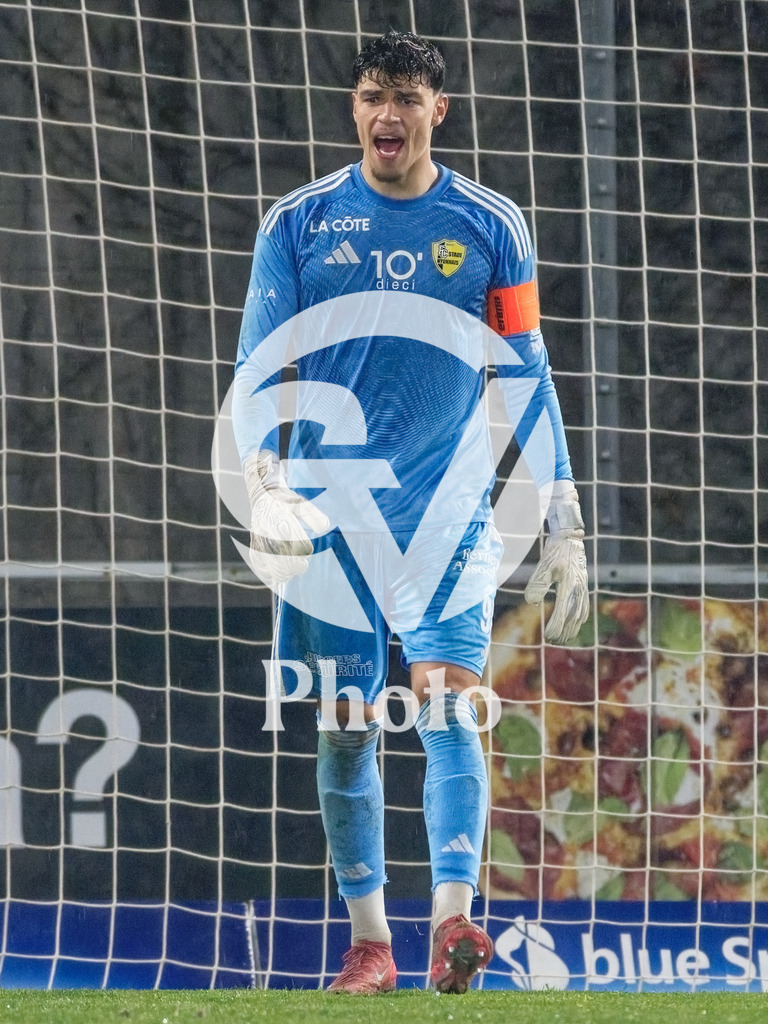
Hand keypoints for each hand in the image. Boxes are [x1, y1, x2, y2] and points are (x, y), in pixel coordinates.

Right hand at [243, 451, 329, 586]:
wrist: (263, 495)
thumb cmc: (286, 501)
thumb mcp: (301, 503)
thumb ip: (313, 515)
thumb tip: (324, 527)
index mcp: (280, 517)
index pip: (291, 539)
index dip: (301, 550)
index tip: (306, 555)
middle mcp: (267, 528)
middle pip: (280, 555)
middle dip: (293, 565)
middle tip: (302, 566)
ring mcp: (259, 537)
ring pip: (269, 562)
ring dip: (282, 571)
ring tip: (292, 572)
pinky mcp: (254, 543)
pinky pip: (259, 563)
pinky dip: (268, 572)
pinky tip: (278, 574)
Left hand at [524, 482, 588, 643]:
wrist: (570, 535)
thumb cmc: (556, 550)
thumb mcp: (544, 565)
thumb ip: (538, 584)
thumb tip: (532, 602)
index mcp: (569, 585)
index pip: (564, 612)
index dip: (556, 626)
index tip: (548, 636)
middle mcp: (579, 588)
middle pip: (574, 616)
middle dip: (564, 631)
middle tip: (553, 641)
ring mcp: (583, 586)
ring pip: (581, 613)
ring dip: (573, 627)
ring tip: (564, 637)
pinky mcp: (583, 583)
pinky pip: (584, 605)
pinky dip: (580, 616)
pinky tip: (577, 622)